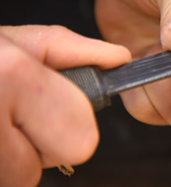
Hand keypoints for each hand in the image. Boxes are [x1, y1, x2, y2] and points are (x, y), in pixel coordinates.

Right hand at [0, 25, 130, 185]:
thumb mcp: (14, 40)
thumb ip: (72, 50)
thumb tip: (118, 59)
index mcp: (10, 77)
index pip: (80, 139)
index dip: (70, 126)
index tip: (50, 109)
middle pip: (36, 172)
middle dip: (31, 150)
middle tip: (8, 118)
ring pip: (11, 181)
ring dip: (5, 157)